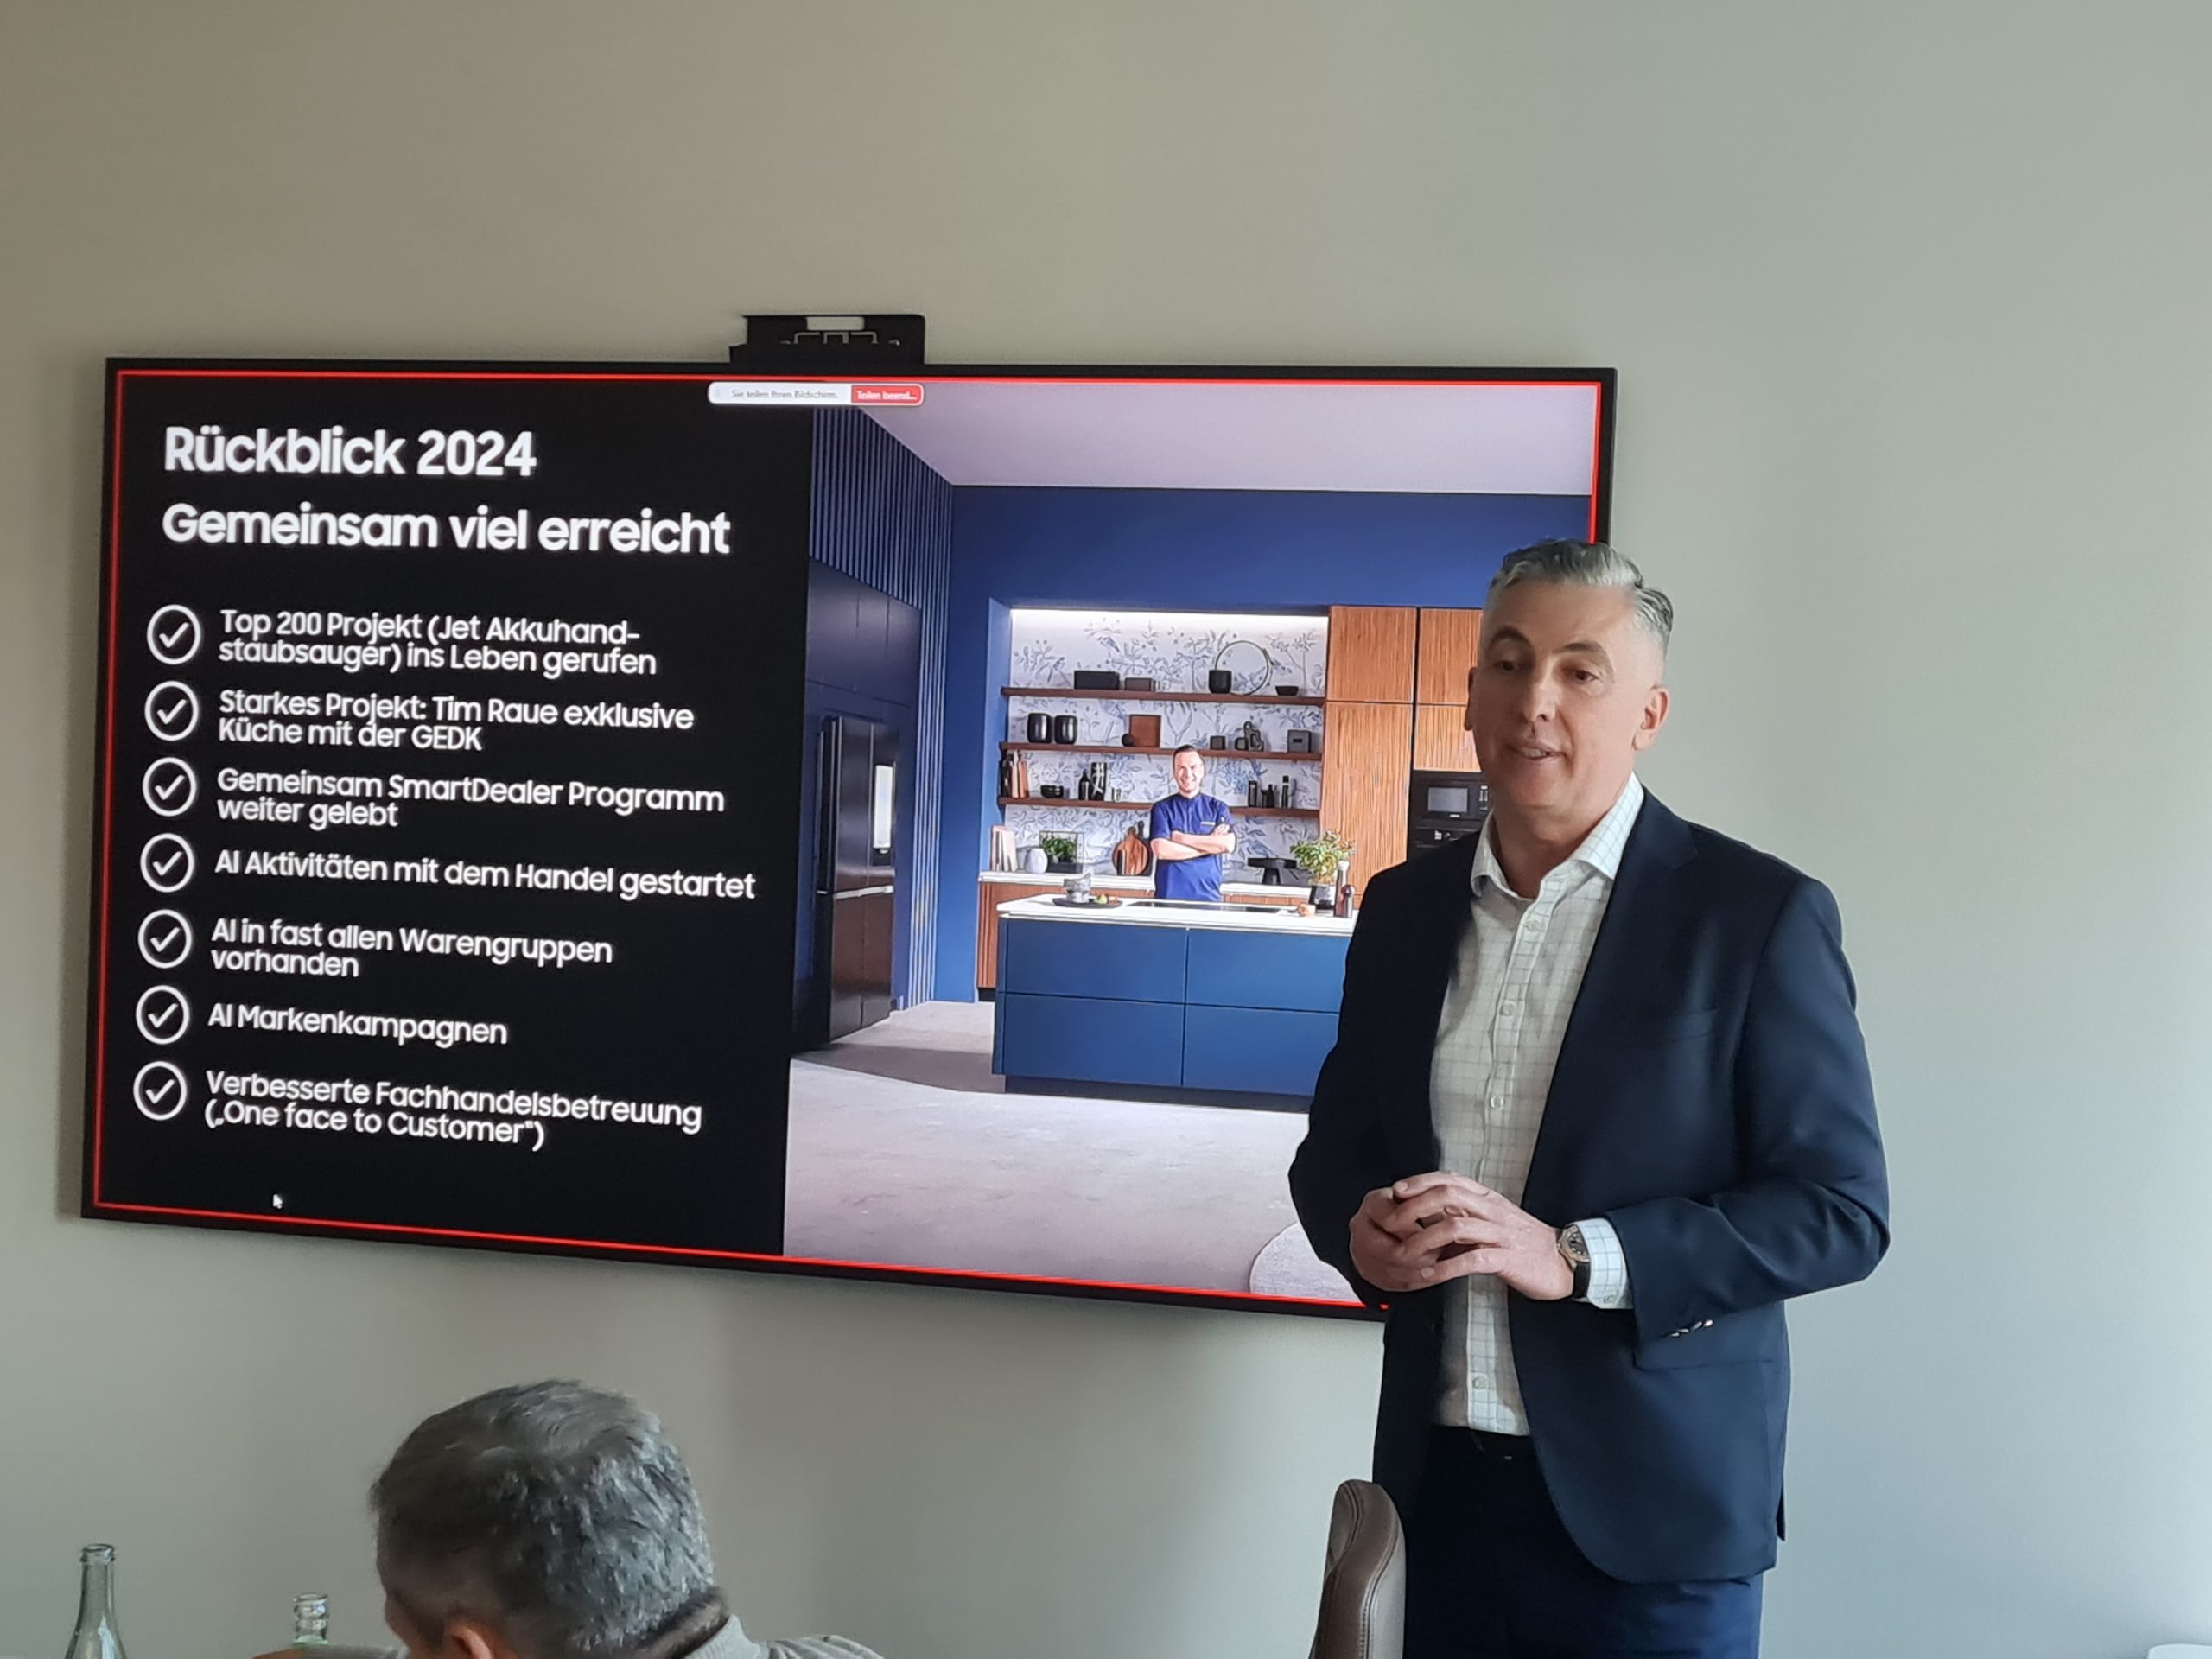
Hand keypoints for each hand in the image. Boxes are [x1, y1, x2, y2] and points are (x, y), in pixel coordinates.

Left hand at [1347, 1172, 1573, 1299]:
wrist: (1564, 1261)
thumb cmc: (1525, 1242)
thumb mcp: (1494, 1219)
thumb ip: (1466, 1212)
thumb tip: (1429, 1211)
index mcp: (1488, 1198)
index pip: (1449, 1178)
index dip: (1420, 1182)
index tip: (1397, 1191)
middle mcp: (1492, 1210)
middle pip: (1447, 1195)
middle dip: (1414, 1207)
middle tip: (1392, 1223)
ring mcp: (1500, 1233)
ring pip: (1455, 1225)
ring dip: (1424, 1240)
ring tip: (1404, 1254)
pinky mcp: (1507, 1258)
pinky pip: (1472, 1259)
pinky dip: (1447, 1266)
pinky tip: (1431, 1275)